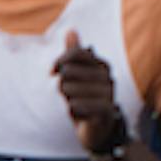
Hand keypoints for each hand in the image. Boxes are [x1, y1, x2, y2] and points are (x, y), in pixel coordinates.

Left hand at [53, 38, 120, 154]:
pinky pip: (77, 105)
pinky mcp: (106, 111)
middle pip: (68, 72)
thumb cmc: (84, 99)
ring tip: (75, 105)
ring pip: (70, 89)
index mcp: (101, 65)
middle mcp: (107, 76)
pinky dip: (72, 110)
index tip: (52, 72)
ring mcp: (108, 94)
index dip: (59, 61)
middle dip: (62, 86)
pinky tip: (77, 114)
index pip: (76, 52)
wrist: (96, 130)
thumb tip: (71, 30)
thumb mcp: (75, 76)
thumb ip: (73, 54)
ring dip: (66, 100)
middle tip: (69, 96)